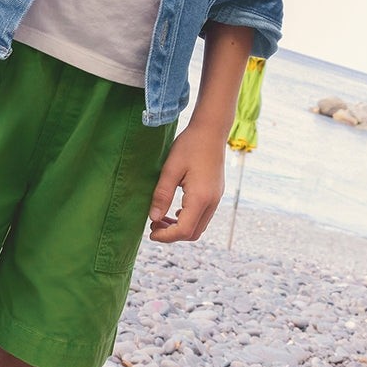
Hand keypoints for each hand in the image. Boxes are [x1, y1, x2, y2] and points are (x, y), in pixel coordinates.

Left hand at [147, 124, 225, 243]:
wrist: (211, 130)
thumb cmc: (189, 145)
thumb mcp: (171, 168)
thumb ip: (162, 195)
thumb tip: (153, 218)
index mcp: (201, 198)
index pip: (184, 230)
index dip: (166, 236)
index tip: (150, 232)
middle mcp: (212, 202)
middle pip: (193, 233)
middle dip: (172, 235)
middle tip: (153, 225)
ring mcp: (216, 198)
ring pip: (199, 226)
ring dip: (180, 227)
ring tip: (161, 218)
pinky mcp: (216, 193)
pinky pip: (203, 216)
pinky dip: (188, 219)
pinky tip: (175, 210)